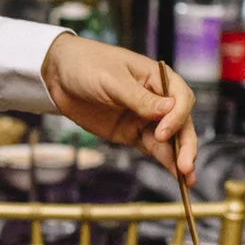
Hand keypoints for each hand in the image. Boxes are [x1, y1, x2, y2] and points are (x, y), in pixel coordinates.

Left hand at [39, 32, 197, 186]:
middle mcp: (156, 99)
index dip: (177, 117)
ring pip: (170, 139)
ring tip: (188, 179)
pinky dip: (164, 161)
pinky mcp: (131, 133)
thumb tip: (170, 109)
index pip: (180, 99)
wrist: (57, 75)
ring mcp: (144, 118)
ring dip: (179, 157)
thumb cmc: (87, 65)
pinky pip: (153, 148)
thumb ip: (139, 98)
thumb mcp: (112, 79)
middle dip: (185, 144)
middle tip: (186, 165)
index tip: (163, 133)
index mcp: (156, 78)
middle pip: (181, 122)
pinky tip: (175, 174)